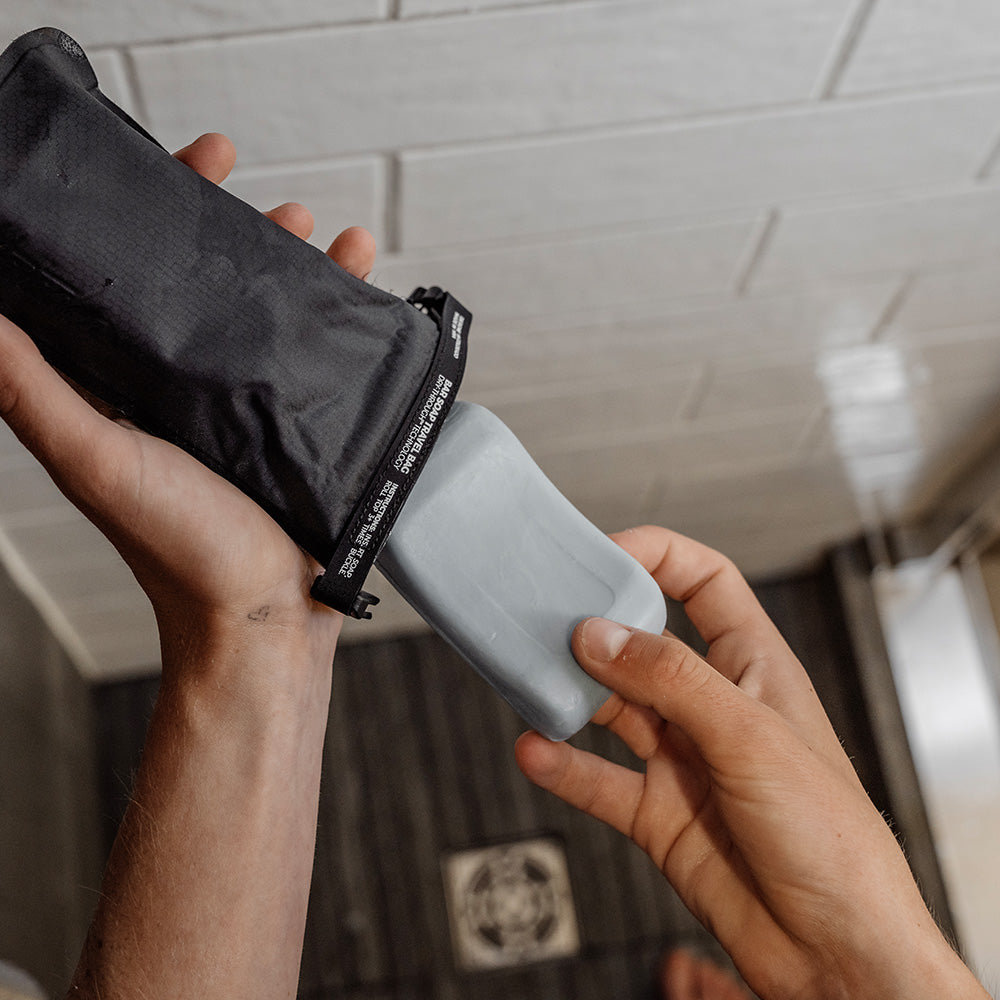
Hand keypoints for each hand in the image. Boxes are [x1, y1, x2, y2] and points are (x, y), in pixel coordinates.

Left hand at [0, 133, 375, 676]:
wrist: (262, 616)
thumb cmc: (177, 549)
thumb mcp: (94, 459)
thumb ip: (31, 388)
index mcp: (131, 383)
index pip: (136, 277)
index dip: (157, 214)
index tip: (190, 163)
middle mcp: (187, 387)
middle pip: (213, 286)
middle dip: (239, 232)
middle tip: (267, 197)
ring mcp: (249, 407)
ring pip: (274, 314)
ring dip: (299, 264)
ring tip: (325, 232)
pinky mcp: (300, 429)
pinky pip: (326, 356)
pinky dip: (347, 315)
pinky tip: (367, 284)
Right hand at [516, 526, 987, 999]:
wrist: (834, 950)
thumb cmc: (831, 837)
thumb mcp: (750, 736)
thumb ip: (670, 680)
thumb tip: (600, 636)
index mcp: (754, 666)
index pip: (704, 583)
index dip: (657, 556)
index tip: (604, 553)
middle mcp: (713, 706)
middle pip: (643, 643)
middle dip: (597, 628)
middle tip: (549, 618)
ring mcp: (683, 759)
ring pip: (612, 710)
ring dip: (572, 694)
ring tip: (532, 679)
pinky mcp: (659, 812)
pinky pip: (598, 779)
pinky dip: (564, 765)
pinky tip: (536, 750)